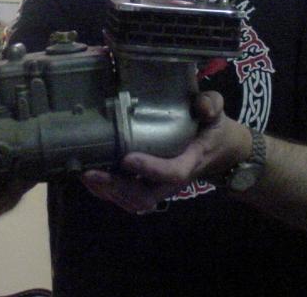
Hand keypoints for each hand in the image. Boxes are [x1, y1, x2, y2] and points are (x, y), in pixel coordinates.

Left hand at [80, 91, 251, 212]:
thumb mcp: (218, 113)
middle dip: (116, 188)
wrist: (221, 153)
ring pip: (133, 201)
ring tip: (85, 174)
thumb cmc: (214, 130)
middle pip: (145, 196)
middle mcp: (173, 180)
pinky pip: (128, 198)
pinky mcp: (150, 187)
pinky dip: (107, 192)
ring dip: (107, 192)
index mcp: (191, 160)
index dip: (150, 169)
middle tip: (91, 172)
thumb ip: (212, 104)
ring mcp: (161, 187)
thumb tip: (202, 105)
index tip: (127, 157)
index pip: (172, 172)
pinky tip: (91, 177)